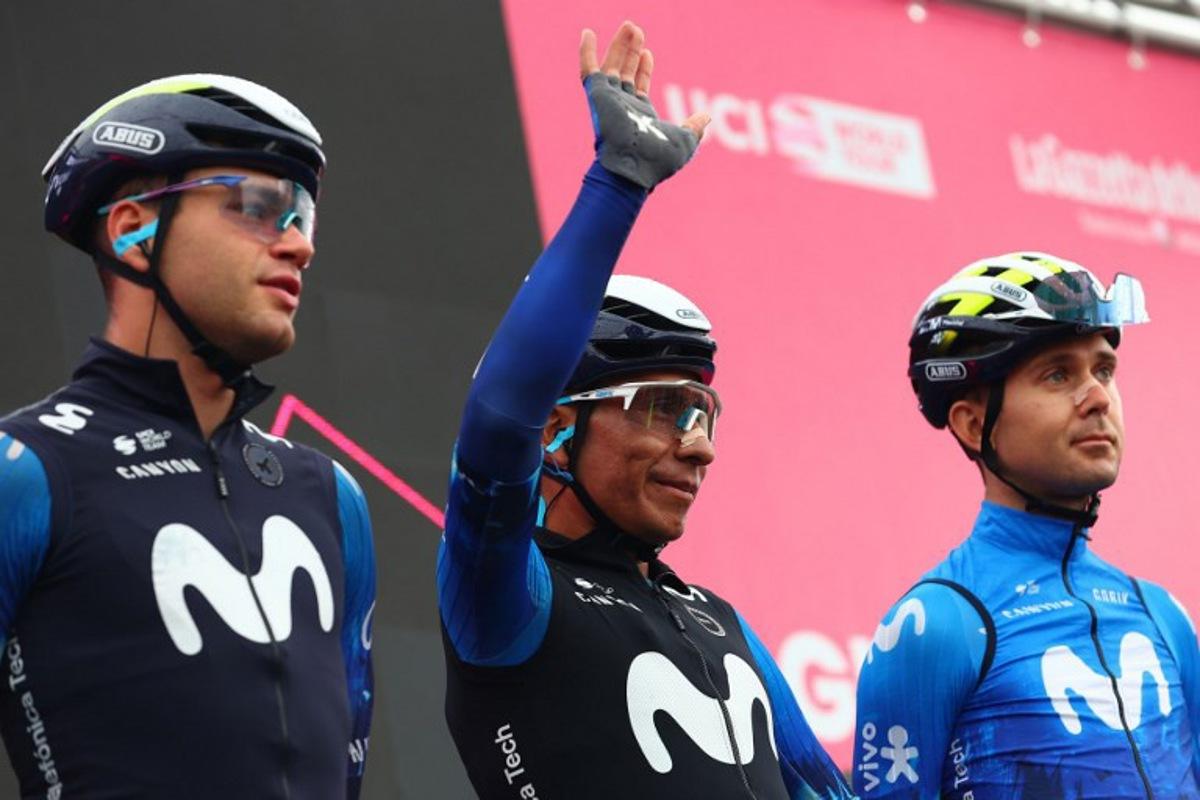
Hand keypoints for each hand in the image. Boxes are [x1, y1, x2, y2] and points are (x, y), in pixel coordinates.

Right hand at [579, 21, 709, 188]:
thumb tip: (706, 117)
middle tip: (635, 29)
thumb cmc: (659, 161)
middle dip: (630, 51)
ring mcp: (609, 100)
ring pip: (611, 66)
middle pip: (624, 72)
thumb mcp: (685, 141)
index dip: (643, 69)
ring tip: (630, 25)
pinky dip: (586, 51)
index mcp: (640, 115)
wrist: (635, 166)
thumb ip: (695, 127)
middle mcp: (622, 106)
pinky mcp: (597, 95)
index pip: (639, 86)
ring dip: (618, 45)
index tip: (647, 52)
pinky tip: (588, 33)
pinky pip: (588, 69)